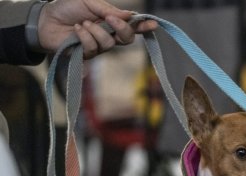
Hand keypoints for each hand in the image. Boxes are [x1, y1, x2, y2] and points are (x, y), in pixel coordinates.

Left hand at [37, 0, 158, 58]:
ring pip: (109, 44)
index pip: (132, 25)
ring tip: (82, 23)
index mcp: (111, 21)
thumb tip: (129, 15)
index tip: (153, 24)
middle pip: (127, 39)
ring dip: (96, 31)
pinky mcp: (87, 55)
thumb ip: (108, 9)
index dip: (144, 26)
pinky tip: (76, 29)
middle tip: (111, 20)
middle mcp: (108, 35)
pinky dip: (85, 36)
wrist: (45, 19)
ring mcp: (98, 46)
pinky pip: (93, 48)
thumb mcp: (88, 1)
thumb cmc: (66, 8)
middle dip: (122, 29)